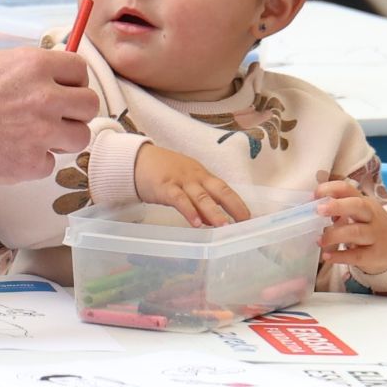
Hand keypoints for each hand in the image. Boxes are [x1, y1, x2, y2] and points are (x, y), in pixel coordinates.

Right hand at [0, 48, 99, 231]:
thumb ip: (24, 68)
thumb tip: (46, 73)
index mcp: (34, 65)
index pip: (80, 70)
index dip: (72, 81)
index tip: (64, 89)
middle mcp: (45, 97)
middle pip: (89, 105)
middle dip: (75, 111)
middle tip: (56, 116)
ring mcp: (41, 133)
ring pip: (79, 137)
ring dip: (62, 138)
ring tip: (35, 137)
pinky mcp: (32, 164)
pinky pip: (50, 164)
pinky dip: (35, 162)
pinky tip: (11, 154)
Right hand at [134, 143, 251, 226]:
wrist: (138, 160)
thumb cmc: (164, 173)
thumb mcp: (186, 183)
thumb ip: (200, 201)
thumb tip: (215, 221)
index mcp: (202, 176)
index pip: (224, 188)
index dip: (237, 202)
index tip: (249, 218)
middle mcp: (195, 177)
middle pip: (218, 190)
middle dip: (233, 206)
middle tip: (244, 222)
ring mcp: (180, 181)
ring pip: (200, 197)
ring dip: (213, 212)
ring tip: (223, 226)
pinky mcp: (164, 187)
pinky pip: (178, 200)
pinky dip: (188, 211)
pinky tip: (196, 223)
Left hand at [313, 177, 386, 275]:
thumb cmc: (369, 226)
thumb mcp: (359, 213)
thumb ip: (339, 208)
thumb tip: (312, 206)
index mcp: (363, 201)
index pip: (347, 188)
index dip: (329, 189)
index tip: (313, 196)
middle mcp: (372, 216)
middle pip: (357, 206)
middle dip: (337, 206)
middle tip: (318, 210)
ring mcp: (375, 235)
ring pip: (356, 232)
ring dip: (334, 235)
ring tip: (319, 240)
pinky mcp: (375, 255)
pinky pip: (357, 255)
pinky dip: (340, 256)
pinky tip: (327, 257)